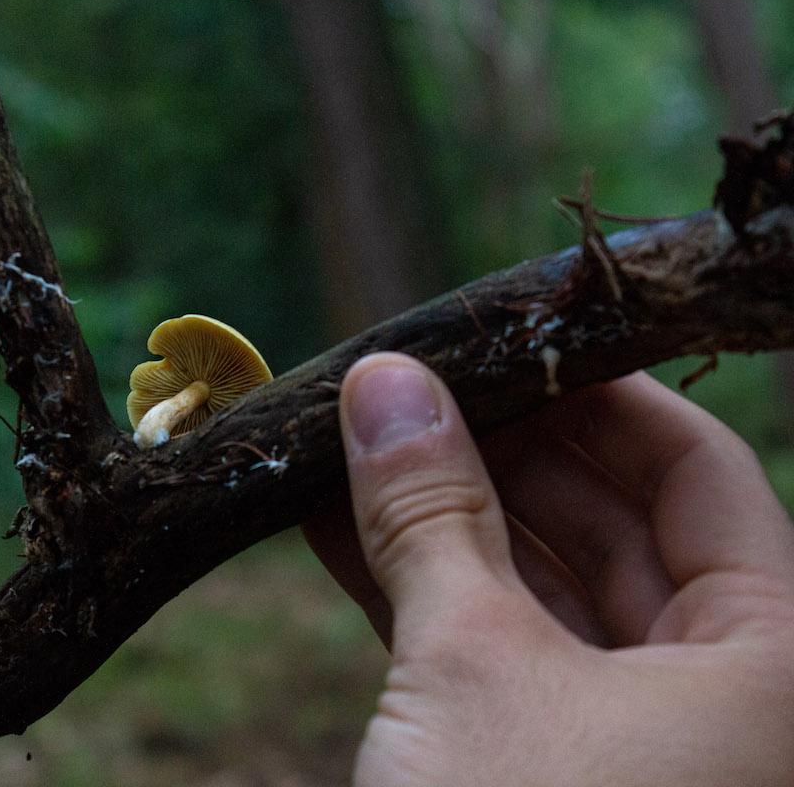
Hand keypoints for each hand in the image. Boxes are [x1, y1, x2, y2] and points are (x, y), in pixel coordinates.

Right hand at [305, 353, 793, 785]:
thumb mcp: (474, 663)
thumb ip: (430, 514)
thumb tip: (383, 385)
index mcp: (769, 665)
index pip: (698, 472)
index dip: (595, 395)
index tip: (501, 345)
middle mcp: (715, 696)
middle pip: (611, 525)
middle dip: (494, 454)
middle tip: (399, 397)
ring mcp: (624, 737)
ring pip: (538, 592)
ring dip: (437, 522)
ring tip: (351, 450)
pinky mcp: (542, 771)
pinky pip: (491, 657)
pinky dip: (418, 597)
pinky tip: (339, 532)